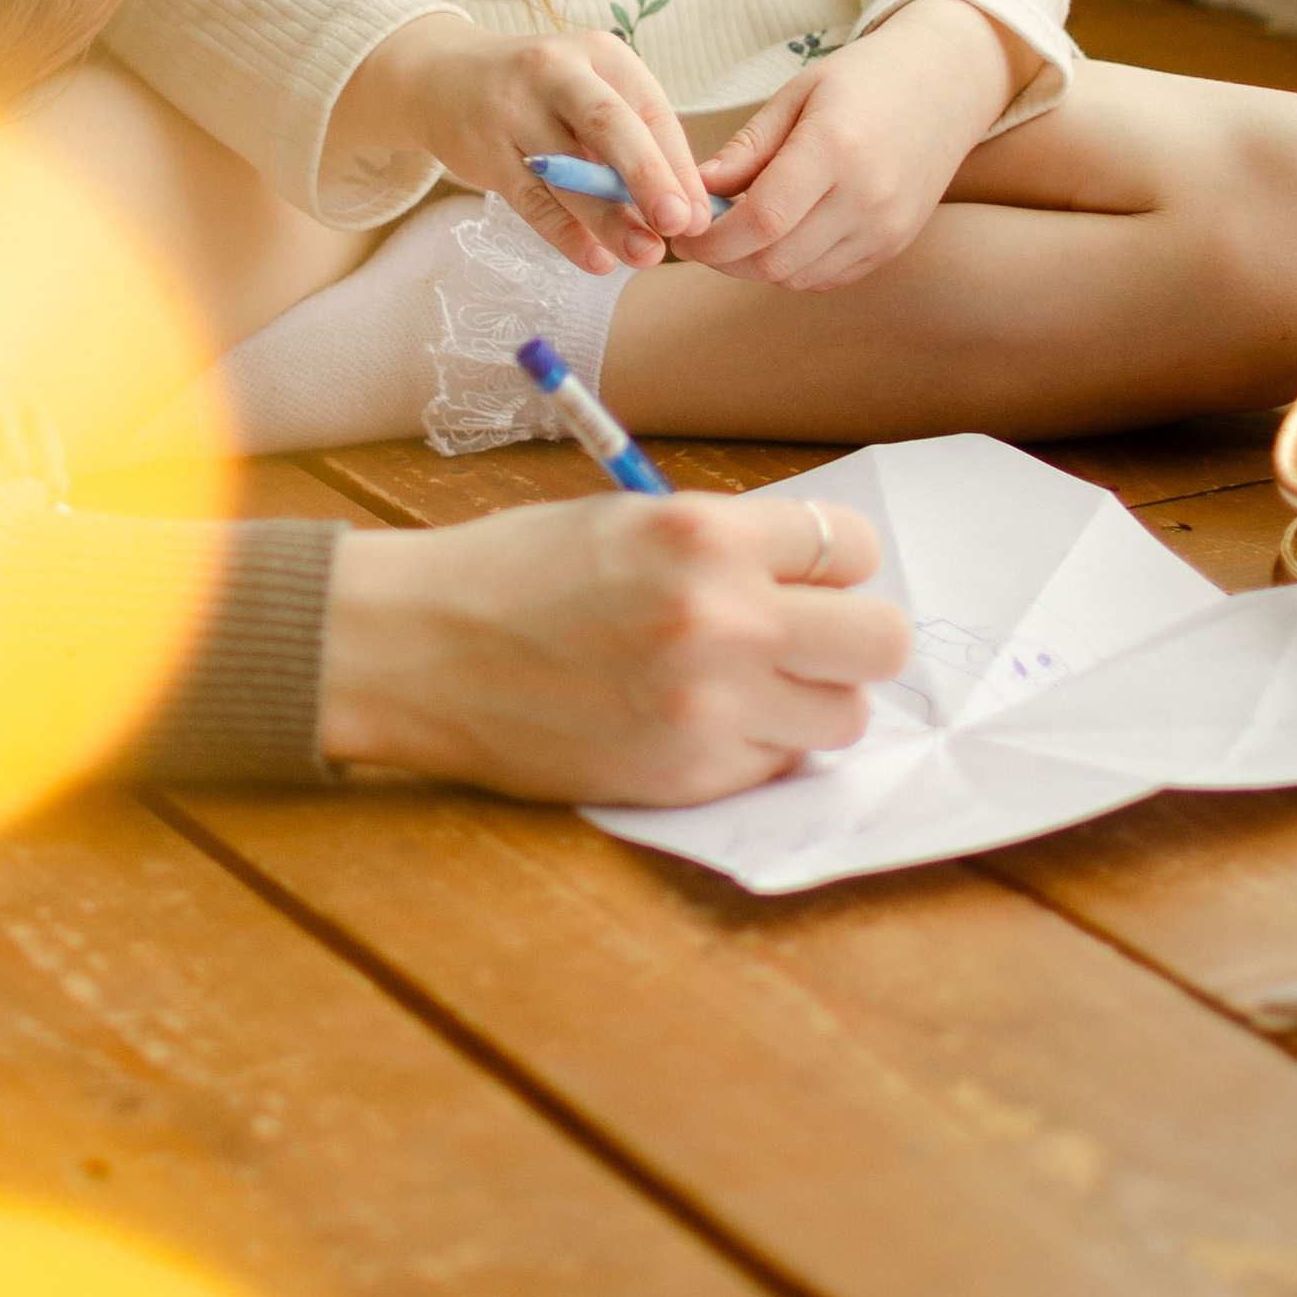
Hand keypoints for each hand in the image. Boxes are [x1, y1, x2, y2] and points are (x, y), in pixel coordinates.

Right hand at [318, 488, 905, 800]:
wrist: (416, 649)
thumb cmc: (513, 573)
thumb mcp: (626, 520)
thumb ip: (726, 547)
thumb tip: (815, 578)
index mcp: (703, 535)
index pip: (852, 548)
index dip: (833, 565)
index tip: (806, 578)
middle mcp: (722, 619)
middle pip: (880, 641)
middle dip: (847, 639)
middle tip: (799, 640)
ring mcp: (710, 707)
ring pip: (842, 717)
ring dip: (805, 703)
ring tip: (740, 686)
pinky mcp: (688, 776)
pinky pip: (775, 766)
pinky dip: (751, 748)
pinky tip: (689, 721)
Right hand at [332, 13, 708, 271]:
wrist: (443, 78)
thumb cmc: (541, 95)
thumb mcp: (591, 92)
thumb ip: (636, 141)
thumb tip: (689, 210)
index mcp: (600, 53)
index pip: (651, 111)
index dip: (681, 165)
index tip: (703, 213)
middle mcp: (556, 71)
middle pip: (609, 126)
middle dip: (649, 176)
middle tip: (681, 223)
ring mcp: (514, 110)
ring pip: (569, 171)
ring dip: (610, 219)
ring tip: (646, 255)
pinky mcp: (485, 150)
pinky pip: (531, 199)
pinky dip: (564, 233)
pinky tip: (594, 260)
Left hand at [683, 0, 1026, 293]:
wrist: (945, 85)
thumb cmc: (863, 80)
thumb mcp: (796, 94)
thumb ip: (747, 148)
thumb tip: (696, 191)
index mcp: (835, 149)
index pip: (761, 220)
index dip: (712, 238)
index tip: (684, 230)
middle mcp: (866, 198)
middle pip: (774, 260)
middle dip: (724, 257)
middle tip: (701, 234)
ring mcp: (886, 228)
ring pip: (796, 278)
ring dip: (755, 265)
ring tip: (738, 231)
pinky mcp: (894, 246)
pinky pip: (826, 278)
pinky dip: (790, 268)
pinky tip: (780, 236)